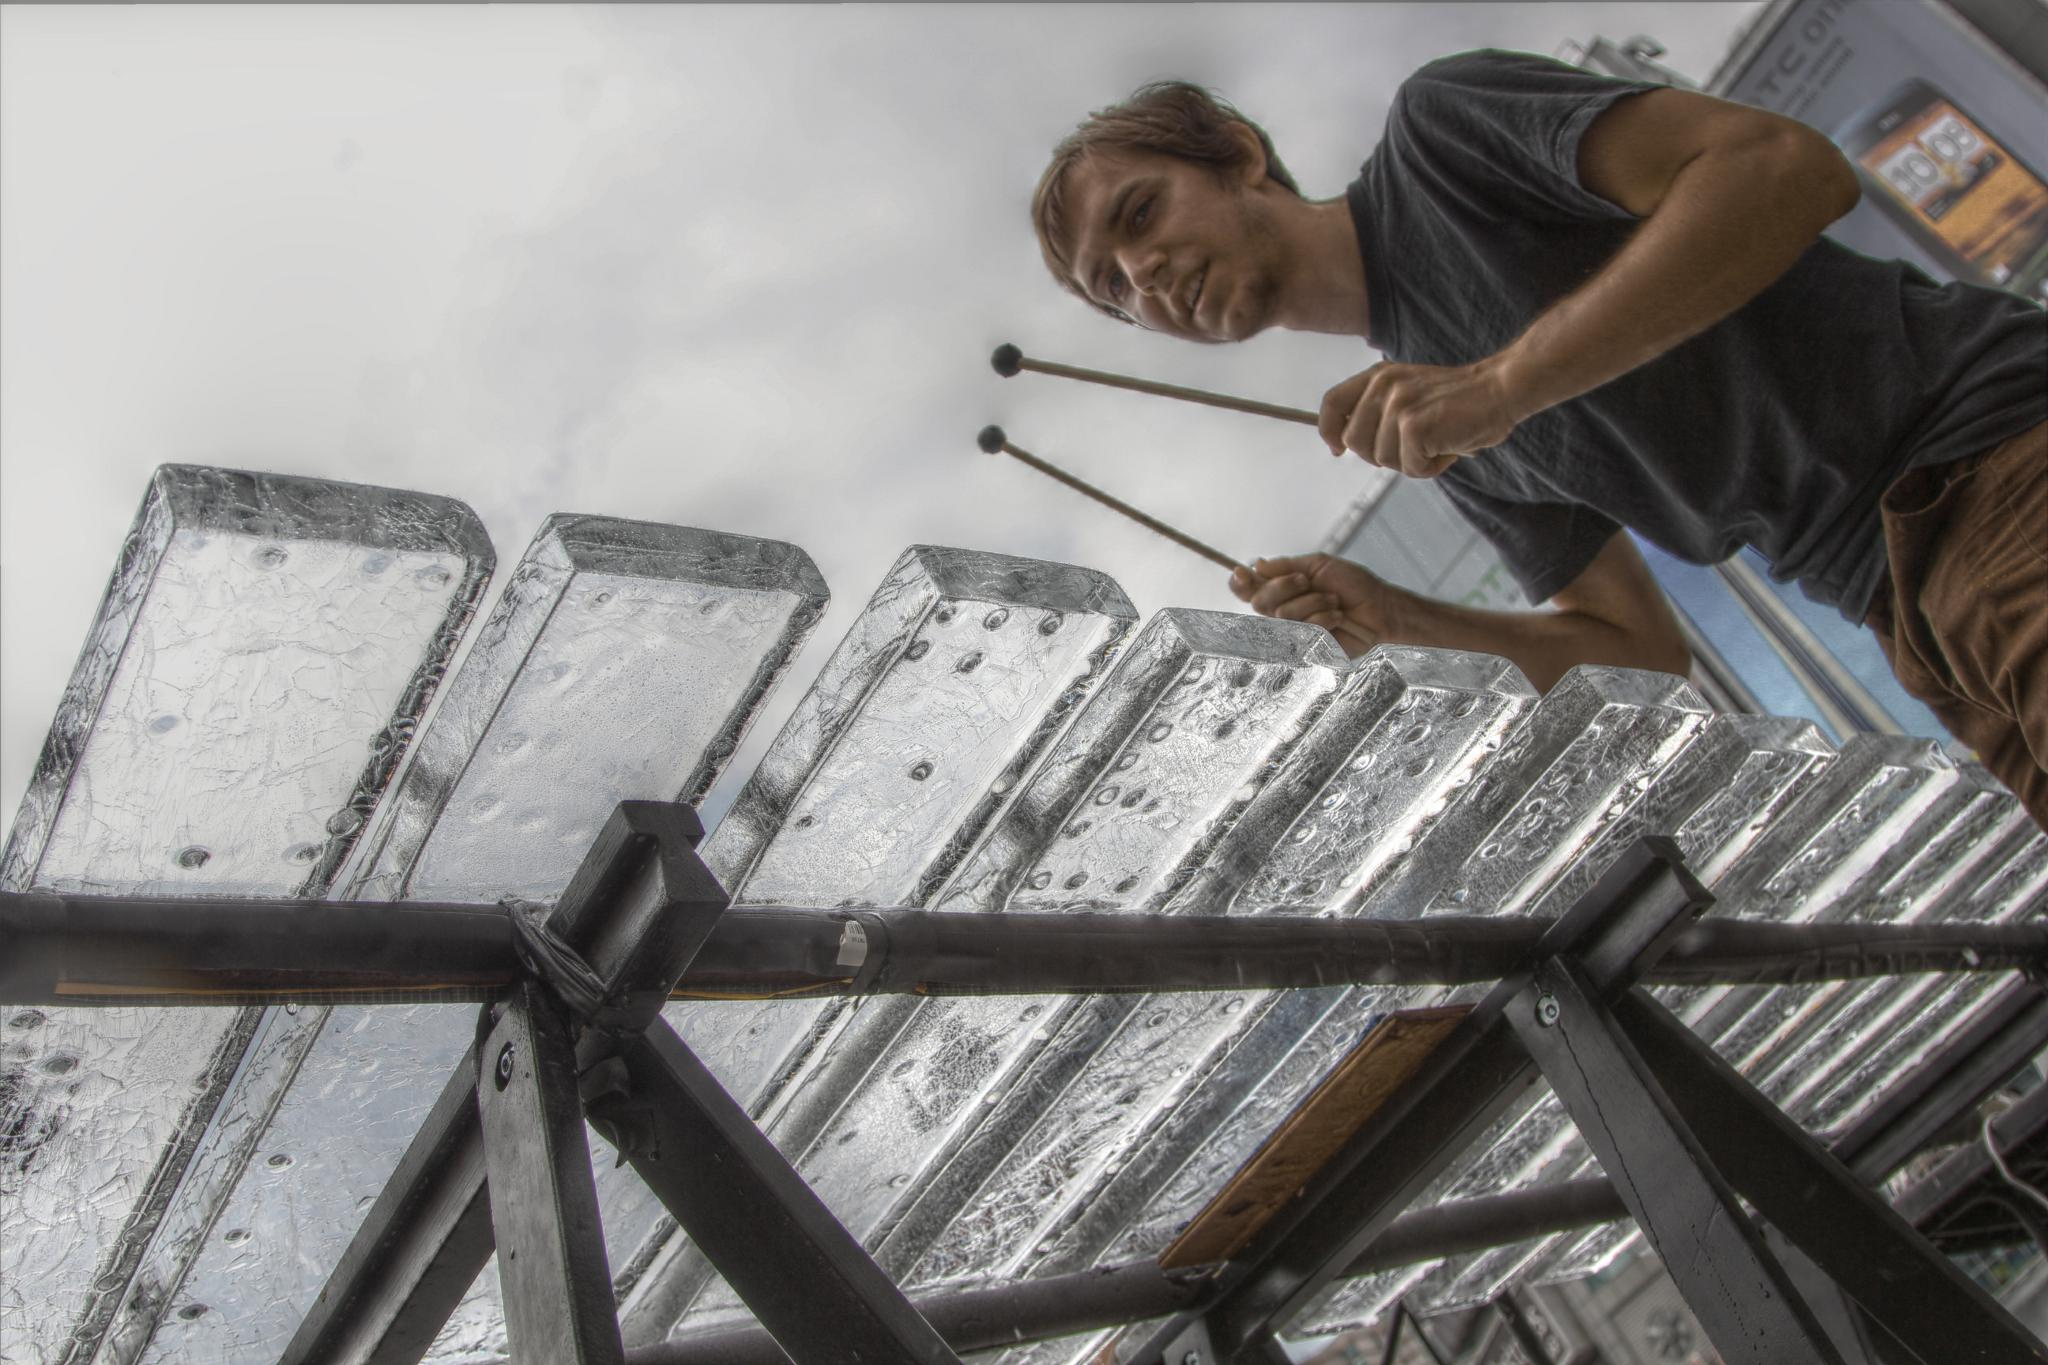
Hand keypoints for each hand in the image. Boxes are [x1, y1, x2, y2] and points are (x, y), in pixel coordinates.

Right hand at [1228, 554, 1398, 657]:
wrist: (1380, 607)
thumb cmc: (1352, 585)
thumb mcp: (1319, 564)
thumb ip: (1286, 565)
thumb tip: (1256, 564)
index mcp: (1281, 591)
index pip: (1248, 590)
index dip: (1240, 583)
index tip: (1242, 573)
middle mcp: (1282, 612)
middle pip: (1259, 602)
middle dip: (1284, 587)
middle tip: (1308, 581)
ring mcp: (1294, 632)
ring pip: (1283, 615)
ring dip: (1313, 601)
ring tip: (1334, 600)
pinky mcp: (1308, 649)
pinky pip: (1304, 630)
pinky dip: (1324, 617)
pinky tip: (1339, 616)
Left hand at [1318, 358, 1522, 477]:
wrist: (1502, 389)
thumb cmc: (1460, 401)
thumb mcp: (1410, 394)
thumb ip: (1380, 411)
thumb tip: (1345, 443)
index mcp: (1379, 376)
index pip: (1332, 403)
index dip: (1329, 431)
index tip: (1337, 450)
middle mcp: (1383, 387)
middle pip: (1355, 443)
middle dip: (1382, 456)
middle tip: (1417, 447)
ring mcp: (1397, 405)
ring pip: (1383, 460)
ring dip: (1412, 462)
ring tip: (1438, 443)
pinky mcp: (1414, 426)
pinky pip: (1409, 467)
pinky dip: (1431, 467)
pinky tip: (1449, 448)